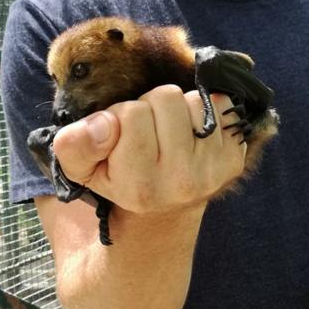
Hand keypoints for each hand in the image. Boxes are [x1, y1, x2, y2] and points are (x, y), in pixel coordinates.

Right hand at [51, 85, 246, 214]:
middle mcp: (180, 183)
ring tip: (169, 132)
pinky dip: (206, 111)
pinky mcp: (234, 160)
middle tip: (147, 132)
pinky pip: (222, 106)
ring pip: (194, 99)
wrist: (161, 211)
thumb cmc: (119, 179)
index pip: (131, 113)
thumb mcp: (81, 168)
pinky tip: (192, 134)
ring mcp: (212, 172)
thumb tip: (103, 123)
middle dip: (152, 107)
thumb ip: (74, 145)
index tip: (121, 136)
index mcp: (139, 187)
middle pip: (166, 98)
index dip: (121, 114)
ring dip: (179, 108)